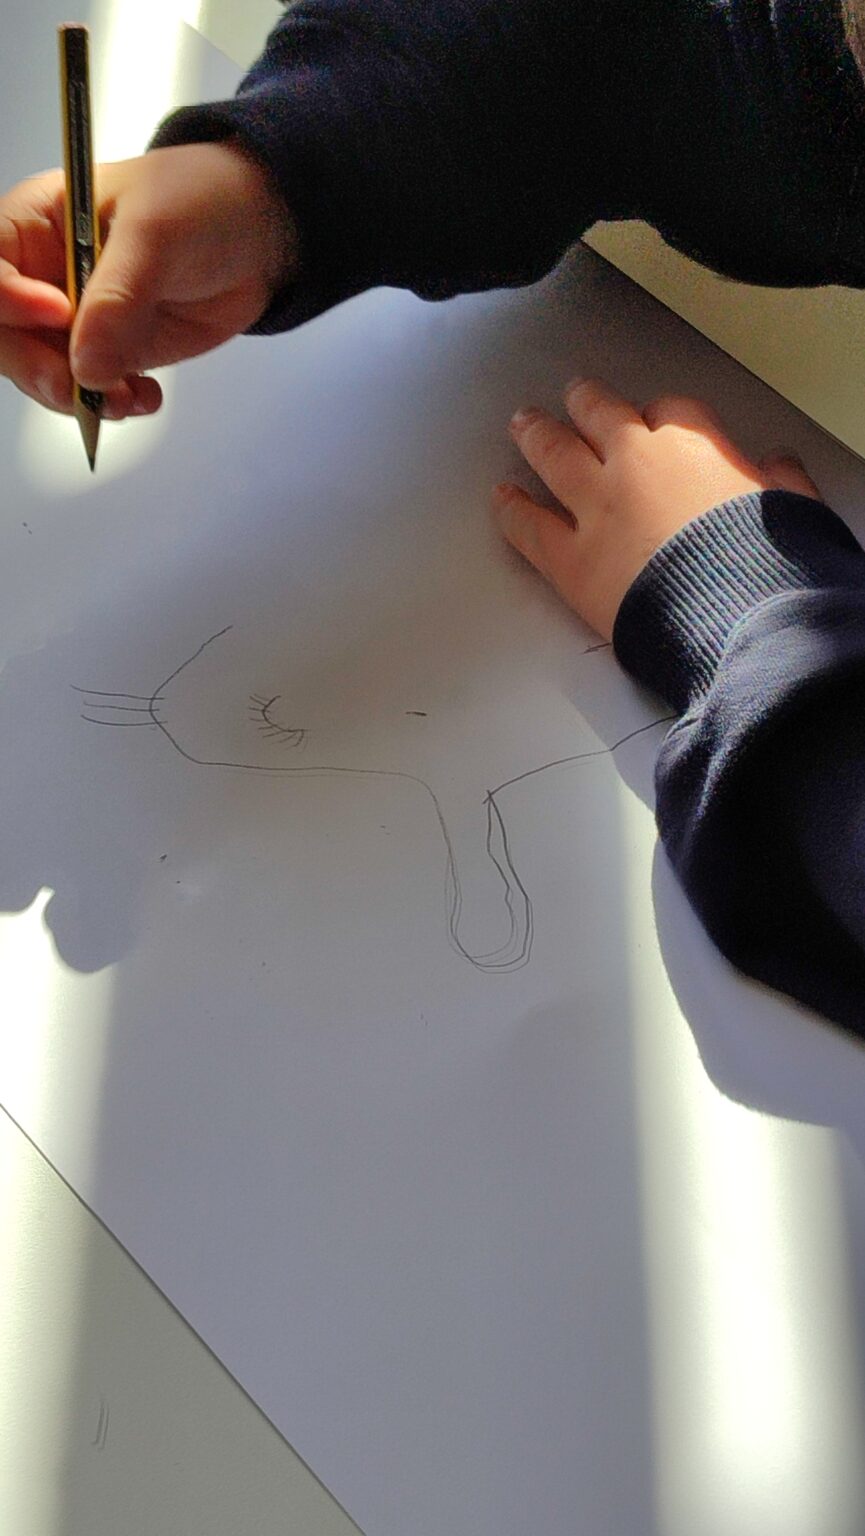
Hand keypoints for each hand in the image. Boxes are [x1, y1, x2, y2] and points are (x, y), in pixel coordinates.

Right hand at [0, 142, 299, 419]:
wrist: (257, 236)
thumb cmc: (201, 202)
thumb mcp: (157, 231)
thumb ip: (119, 296)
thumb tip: (87, 365)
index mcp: (35, 223)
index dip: (5, 300)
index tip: (57, 314)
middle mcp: (41, 274)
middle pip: (3, 334)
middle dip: (34, 367)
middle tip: (78, 385)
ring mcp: (73, 319)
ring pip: (39, 372)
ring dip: (76, 397)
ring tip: (126, 397)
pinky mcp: (108, 352)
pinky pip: (87, 392)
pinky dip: (111, 406)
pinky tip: (143, 398)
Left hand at [492, 377, 823, 639]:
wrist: (735, 618)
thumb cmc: (766, 566)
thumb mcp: (791, 509)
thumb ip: (778, 482)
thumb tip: (779, 468)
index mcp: (692, 446)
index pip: (668, 411)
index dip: (658, 416)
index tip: (654, 420)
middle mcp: (635, 465)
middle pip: (601, 416)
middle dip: (586, 403)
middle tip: (576, 396)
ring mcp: (595, 509)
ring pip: (554, 455)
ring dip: (536, 435)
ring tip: (523, 424)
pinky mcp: (569, 560)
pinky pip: (528, 525)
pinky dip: (511, 509)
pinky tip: (502, 497)